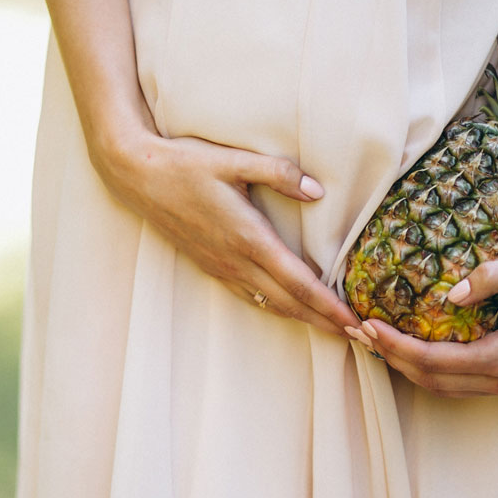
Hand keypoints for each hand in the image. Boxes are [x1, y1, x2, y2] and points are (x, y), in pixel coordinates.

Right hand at [92, 129, 361, 336]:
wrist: (137, 175)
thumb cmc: (185, 164)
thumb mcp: (234, 160)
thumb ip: (280, 173)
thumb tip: (318, 192)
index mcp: (248, 238)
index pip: (299, 282)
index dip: (329, 306)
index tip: (355, 322)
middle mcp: (236, 261)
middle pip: (290, 303)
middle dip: (326, 322)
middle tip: (360, 337)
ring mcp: (221, 267)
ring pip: (270, 303)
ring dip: (304, 318)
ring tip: (334, 329)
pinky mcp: (210, 265)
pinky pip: (250, 296)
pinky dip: (277, 307)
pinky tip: (289, 308)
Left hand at [352, 251, 497, 395]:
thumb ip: (493, 277)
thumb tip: (452, 292)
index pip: (433, 361)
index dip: (395, 345)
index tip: (367, 324)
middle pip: (430, 380)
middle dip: (390, 357)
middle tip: (358, 331)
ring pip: (442, 386)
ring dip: (405, 366)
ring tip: (373, 339)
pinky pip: (458, 381)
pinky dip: (427, 368)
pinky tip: (407, 346)